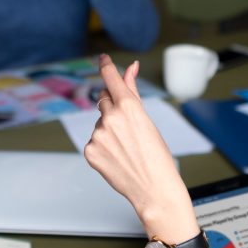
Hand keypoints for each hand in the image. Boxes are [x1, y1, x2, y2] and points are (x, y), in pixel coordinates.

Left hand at [84, 55, 197, 241]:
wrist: (154, 188)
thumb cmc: (157, 156)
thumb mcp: (147, 119)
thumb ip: (133, 91)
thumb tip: (131, 67)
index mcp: (129, 107)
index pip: (111, 78)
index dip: (106, 65)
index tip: (102, 58)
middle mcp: (110, 118)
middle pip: (104, 100)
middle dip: (113, 107)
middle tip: (128, 128)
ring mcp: (98, 135)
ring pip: (99, 123)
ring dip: (109, 130)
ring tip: (126, 149)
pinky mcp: (90, 151)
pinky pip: (94, 141)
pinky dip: (103, 147)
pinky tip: (117, 157)